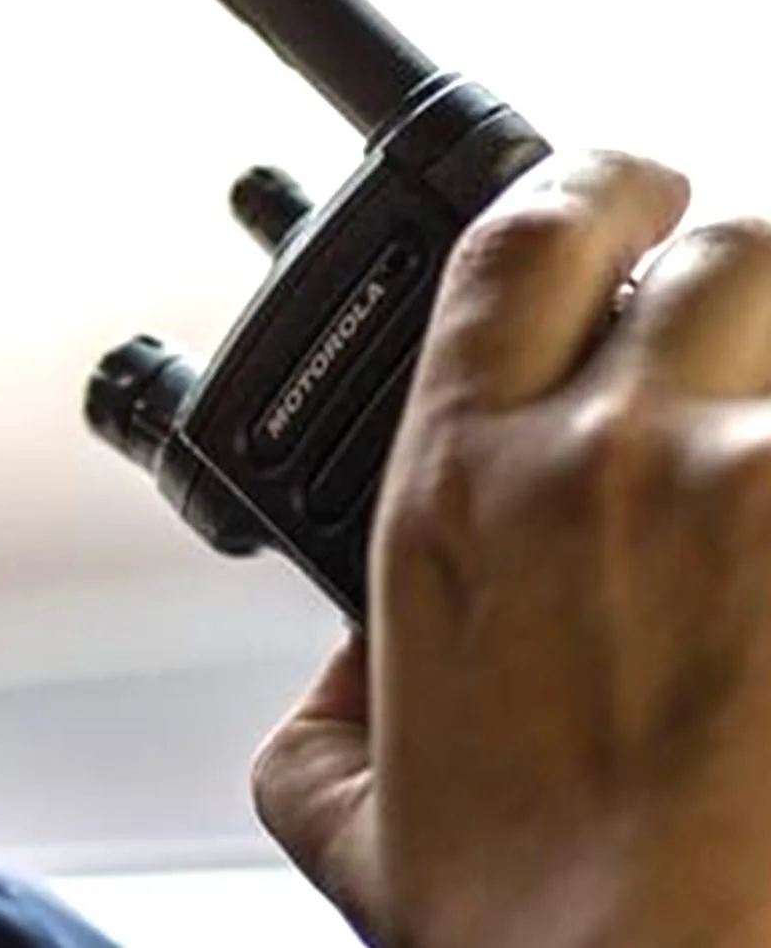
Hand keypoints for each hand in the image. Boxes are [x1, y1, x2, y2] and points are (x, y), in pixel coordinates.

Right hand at [254, 150, 770, 947]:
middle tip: (747, 350)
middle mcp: (600, 455)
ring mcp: (751, 485)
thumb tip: (349, 666)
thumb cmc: (534, 931)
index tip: (624, 190)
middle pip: (718, 251)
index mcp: (458, 489)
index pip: (522, 235)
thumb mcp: (343, 812)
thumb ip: (326, 708)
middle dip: (739, 285)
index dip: (587, 180)